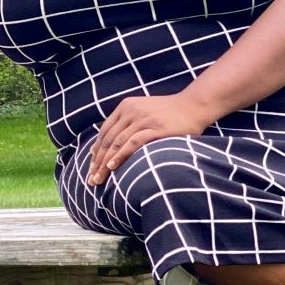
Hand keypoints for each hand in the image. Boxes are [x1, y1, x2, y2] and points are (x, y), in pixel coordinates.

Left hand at [86, 91, 213, 184]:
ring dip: (105, 163)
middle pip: (108, 139)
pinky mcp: (156, 129)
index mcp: (126, 106)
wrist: (193, 106)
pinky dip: (121, 155)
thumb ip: (127, 124)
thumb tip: (110, 146)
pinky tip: (113, 167)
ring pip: (117, 143)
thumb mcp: (143, 111)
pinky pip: (133, 143)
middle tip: (91, 178)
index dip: (96, 150)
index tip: (91, 167)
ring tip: (98, 178)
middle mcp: (132, 111)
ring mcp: (144, 119)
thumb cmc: (168, 114)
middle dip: (97, 161)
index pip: (105, 131)